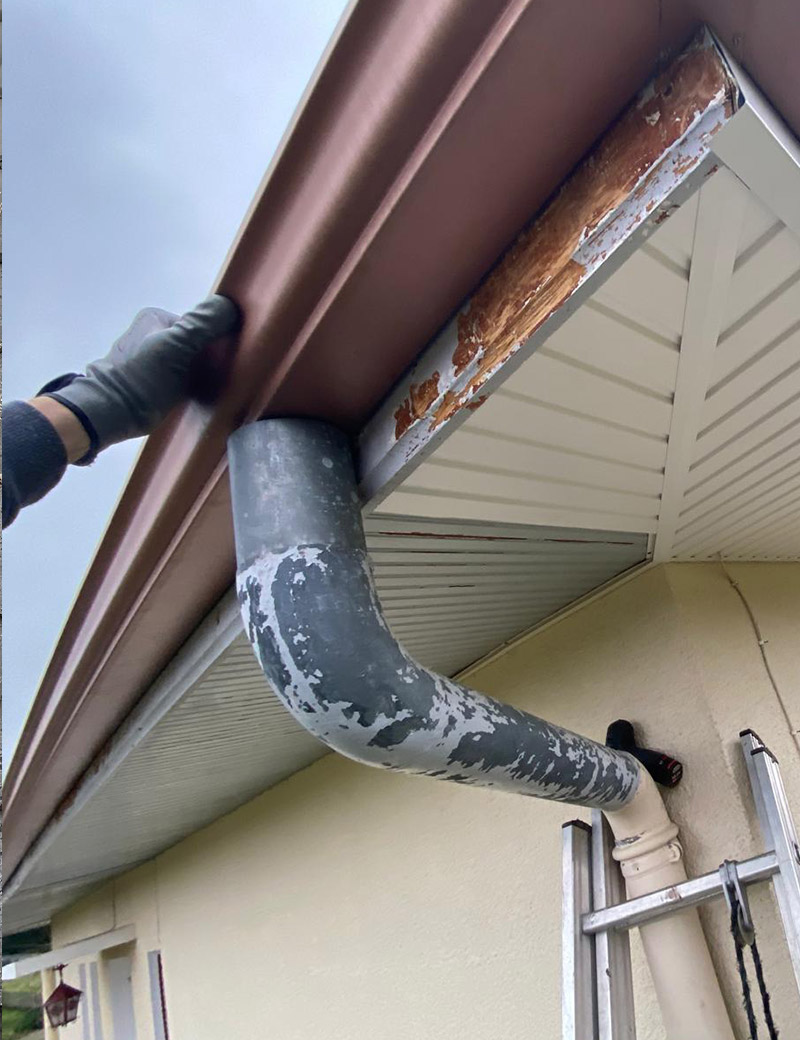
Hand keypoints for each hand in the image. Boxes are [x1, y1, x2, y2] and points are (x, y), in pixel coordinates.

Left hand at [46, 294, 239, 454]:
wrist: (108, 414)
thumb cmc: (142, 377)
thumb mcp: (177, 345)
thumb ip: (203, 324)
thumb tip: (229, 306)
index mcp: (155, 318)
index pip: (199, 326)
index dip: (213, 343)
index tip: (216, 362)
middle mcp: (149, 334)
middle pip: (193, 345)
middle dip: (205, 361)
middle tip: (210, 379)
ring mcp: (146, 359)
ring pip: (187, 365)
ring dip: (198, 378)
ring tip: (199, 392)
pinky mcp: (146, 383)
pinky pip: (177, 382)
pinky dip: (186, 390)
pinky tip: (188, 400)